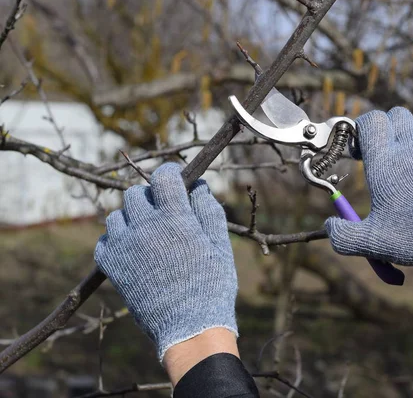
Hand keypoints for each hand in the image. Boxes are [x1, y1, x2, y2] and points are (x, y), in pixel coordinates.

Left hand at [94, 163, 237, 361]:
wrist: (189, 327)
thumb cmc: (211, 285)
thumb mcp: (219, 245)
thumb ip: (209, 210)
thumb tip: (199, 186)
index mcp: (174, 217)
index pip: (162, 177)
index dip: (169, 173)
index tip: (174, 178)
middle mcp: (145, 226)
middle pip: (135, 193)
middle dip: (150, 197)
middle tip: (163, 211)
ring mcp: (124, 246)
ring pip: (116, 216)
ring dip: (131, 218)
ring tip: (147, 232)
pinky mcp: (113, 267)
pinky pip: (104, 242)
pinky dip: (115, 241)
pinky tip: (132, 250)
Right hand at [326, 108, 412, 273]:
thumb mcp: (374, 242)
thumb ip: (344, 236)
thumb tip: (329, 227)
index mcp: (384, 161)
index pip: (370, 121)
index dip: (362, 130)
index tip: (361, 150)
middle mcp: (410, 145)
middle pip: (395, 114)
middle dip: (387, 129)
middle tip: (385, 154)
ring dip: (411, 138)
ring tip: (411, 164)